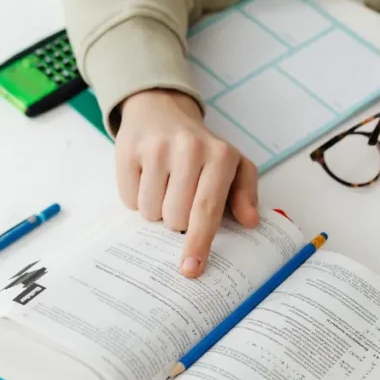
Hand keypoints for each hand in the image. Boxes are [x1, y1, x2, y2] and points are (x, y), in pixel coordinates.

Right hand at [115, 89, 258, 276]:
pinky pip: (128, 200)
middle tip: (182, 199)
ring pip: (150, 212)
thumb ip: (246, 194)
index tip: (191, 268)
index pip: (208, 209)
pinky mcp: (128, 150)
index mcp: (220, 155)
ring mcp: (156, 148)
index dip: (199, 242)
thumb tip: (251, 221)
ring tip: (165, 186)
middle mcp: (189, 148)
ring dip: (156, 210)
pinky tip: (147, 178)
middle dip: (177, 221)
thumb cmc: (203, 149)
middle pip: (175, 218)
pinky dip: (136, 198)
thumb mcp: (234, 165)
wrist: (162, 111)